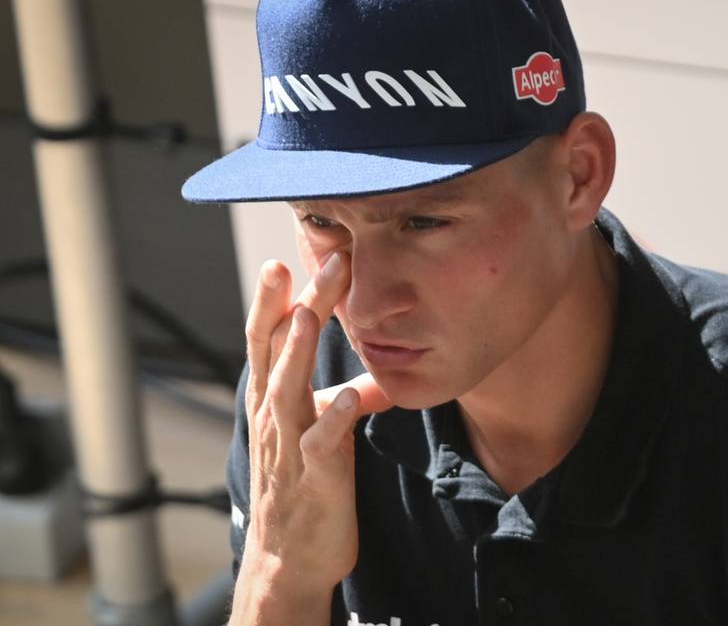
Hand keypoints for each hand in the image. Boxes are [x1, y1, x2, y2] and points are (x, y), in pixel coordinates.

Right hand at [230, 253, 389, 622]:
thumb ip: (336, 398)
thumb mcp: (317, 432)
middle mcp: (274, 416)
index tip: (289, 256)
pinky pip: (323, 443)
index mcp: (273, 400)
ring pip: (288, 390)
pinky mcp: (316, 476)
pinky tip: (350, 395)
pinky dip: (334, 418)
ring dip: (296, 351)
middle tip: (304, 260)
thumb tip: (371, 373)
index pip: (268, 339)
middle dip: (289, 305)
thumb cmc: (304, 488)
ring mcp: (290, 446)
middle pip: (276, 351)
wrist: (290, 559)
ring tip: (306, 314)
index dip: (276, 300)